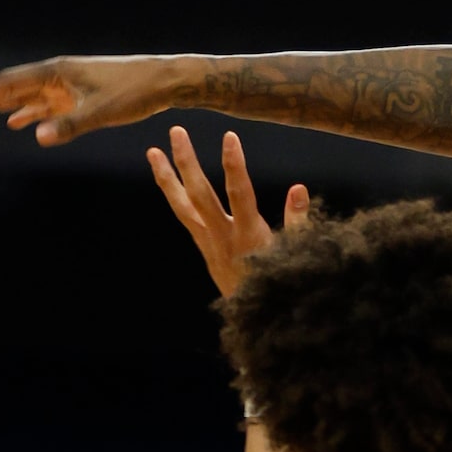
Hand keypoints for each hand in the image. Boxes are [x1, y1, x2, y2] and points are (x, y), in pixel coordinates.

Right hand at [0, 55, 173, 144]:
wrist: (164, 82)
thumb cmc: (135, 92)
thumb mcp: (103, 112)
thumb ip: (70, 125)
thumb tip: (37, 137)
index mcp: (56, 72)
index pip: (8, 82)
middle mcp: (57, 75)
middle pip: (10, 86)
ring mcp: (67, 85)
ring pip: (25, 95)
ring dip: (1, 107)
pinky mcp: (79, 95)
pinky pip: (45, 104)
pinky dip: (28, 112)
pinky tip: (17, 123)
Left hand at [145, 126, 308, 296]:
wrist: (259, 320)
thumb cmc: (282, 285)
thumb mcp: (296, 254)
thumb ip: (298, 221)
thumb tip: (299, 188)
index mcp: (249, 236)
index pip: (240, 193)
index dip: (235, 164)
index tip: (230, 136)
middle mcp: (223, 237)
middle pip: (200, 194)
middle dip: (188, 161)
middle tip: (177, 131)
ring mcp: (209, 243)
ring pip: (182, 206)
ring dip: (167, 178)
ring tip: (152, 152)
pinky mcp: (204, 247)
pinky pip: (184, 216)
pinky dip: (174, 196)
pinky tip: (167, 180)